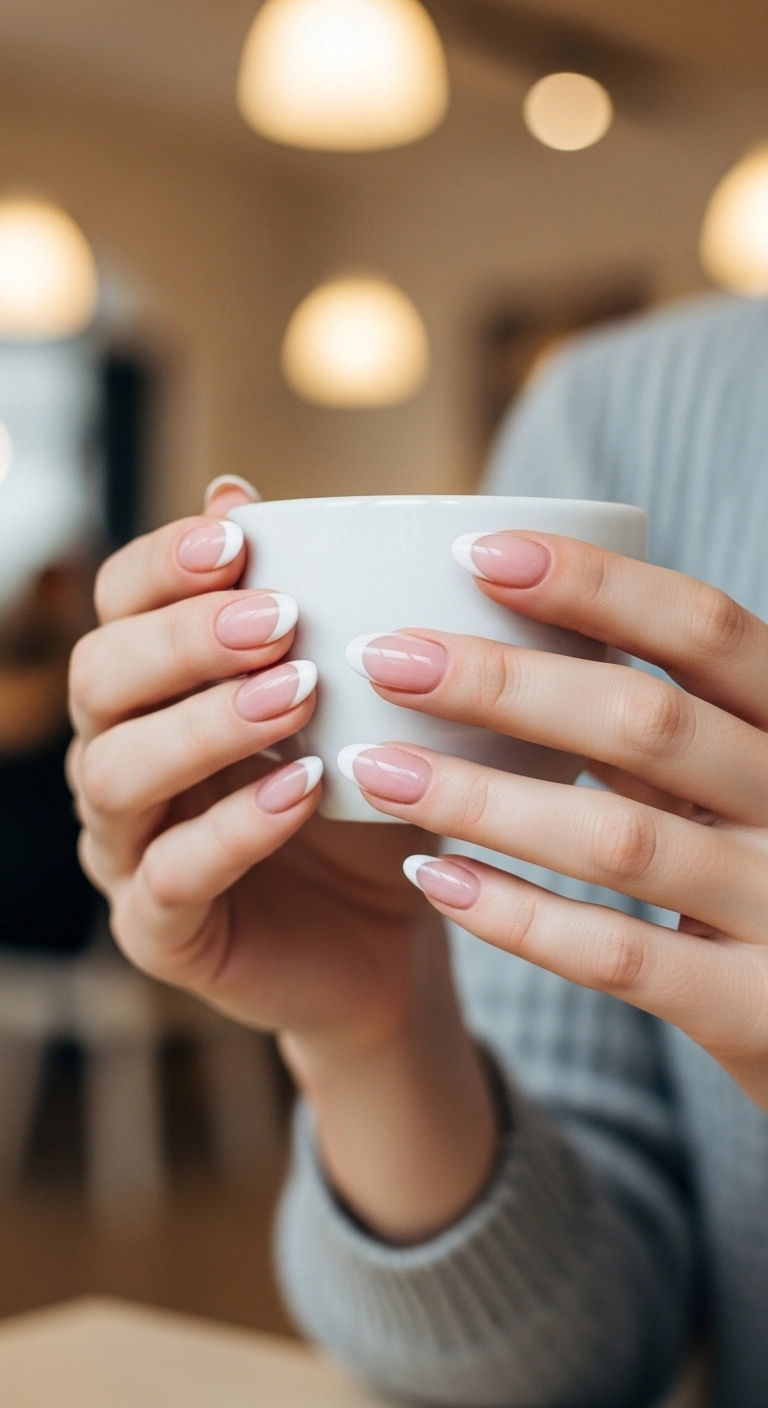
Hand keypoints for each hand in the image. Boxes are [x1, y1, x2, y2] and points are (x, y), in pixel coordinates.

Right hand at [67, 481, 496, 1240]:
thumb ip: (298, 603)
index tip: (238, 537)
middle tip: (278, 619)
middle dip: (182, 641)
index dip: (162, 565)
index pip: (118, 606)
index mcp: (154, 691)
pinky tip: (301, 791)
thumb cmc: (363, 795)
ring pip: (117, 775)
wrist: (391, 930)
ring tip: (297, 695)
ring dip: (204, 725)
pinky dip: (234, 829)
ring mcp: (129, 850)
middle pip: (99, 679)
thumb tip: (233, 488)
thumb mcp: (348, 693)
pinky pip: (171, 877)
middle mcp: (122, 761)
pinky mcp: (161, 931)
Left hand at [341, 532, 767, 1109]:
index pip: (704, 629)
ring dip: (483, 799)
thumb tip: (514, 628)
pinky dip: (519, 915)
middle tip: (386, 657)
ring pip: (618, 839)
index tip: (477, 552)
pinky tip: (434, 878)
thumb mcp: (745, 776)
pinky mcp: (752, 1009)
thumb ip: (666, 724)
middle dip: (505, 684)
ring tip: (377, 767)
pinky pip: (616, 955)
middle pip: (646, 723)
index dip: (595, 585)